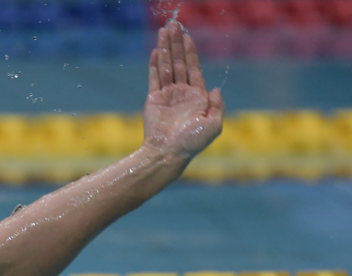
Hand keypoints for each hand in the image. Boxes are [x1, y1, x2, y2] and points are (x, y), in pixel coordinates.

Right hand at [143, 21, 223, 161]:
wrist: (167, 153)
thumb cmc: (192, 142)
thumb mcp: (214, 126)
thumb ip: (218, 106)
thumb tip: (215, 89)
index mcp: (197, 97)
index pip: (194, 68)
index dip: (191, 52)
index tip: (188, 36)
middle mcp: (182, 93)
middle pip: (179, 63)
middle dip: (177, 44)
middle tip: (173, 25)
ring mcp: (167, 96)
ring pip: (166, 67)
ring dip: (166, 49)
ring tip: (164, 31)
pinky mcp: (153, 100)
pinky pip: (154, 78)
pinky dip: (155, 64)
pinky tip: (156, 51)